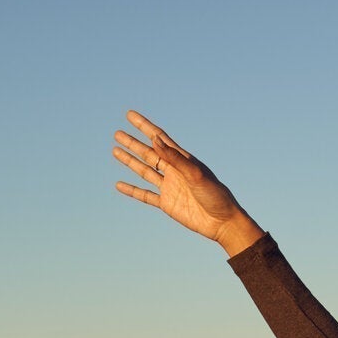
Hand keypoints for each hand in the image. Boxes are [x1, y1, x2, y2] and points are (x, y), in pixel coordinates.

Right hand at [112, 112, 263, 255]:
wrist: (222, 222)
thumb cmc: (215, 195)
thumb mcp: (195, 174)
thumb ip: (174, 157)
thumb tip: (155, 139)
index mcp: (183, 159)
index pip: (160, 138)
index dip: (144, 126)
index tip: (130, 115)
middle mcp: (174, 171)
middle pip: (149, 153)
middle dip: (133, 143)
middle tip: (117, 133)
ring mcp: (170, 187)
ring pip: (145, 171)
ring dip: (130, 161)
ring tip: (115, 150)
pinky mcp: (167, 204)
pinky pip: (145, 195)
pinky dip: (132, 190)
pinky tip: (119, 185)